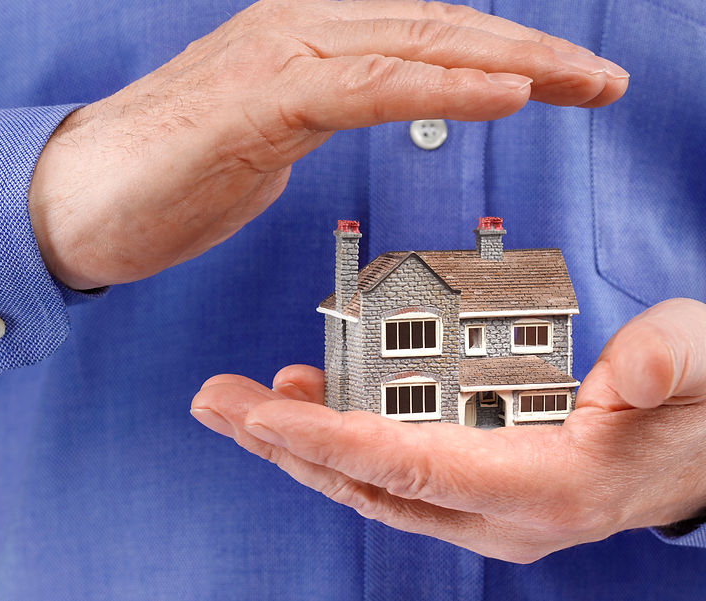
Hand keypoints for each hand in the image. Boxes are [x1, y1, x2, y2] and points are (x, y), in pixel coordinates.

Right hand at [28, 0, 628, 288]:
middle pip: (438, 31)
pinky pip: (369, 88)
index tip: (568, 77)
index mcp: (304, 42)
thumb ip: (333, 88)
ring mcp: (277, 56)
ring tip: (585, 80)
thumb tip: (390, 54)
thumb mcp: (270, 126)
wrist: (70, 198)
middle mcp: (297, 30)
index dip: (502, 52)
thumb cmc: (165, 173)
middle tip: (605, 78)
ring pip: (416, 48)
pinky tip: (507, 93)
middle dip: (532, 50)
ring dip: (511, 60)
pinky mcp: (260, 100)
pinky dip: (443, 88)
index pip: (424, 38)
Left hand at [190, 298, 705, 562]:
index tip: (262, 414)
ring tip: (246, 400)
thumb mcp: (697, 366)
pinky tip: (310, 400)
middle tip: (219, 401)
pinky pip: (391, 471)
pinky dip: (342, 439)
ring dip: (302, 444)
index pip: (411, 468)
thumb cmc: (697, 409)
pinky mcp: (474, 488)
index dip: (331, 442)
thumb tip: (630, 370)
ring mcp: (482, 508)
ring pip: (371, 485)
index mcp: (543, 486)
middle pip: (370, 485)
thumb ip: (667, 363)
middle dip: (286, 446)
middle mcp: (499, 512)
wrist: (705, 450)